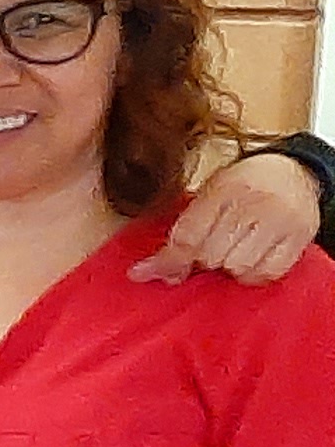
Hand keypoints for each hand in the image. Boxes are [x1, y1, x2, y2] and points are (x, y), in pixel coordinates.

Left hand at [134, 150, 321, 284]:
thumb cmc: (243, 184)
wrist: (294, 171)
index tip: (145, 272)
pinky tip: (251, 260)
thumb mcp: (208, 193)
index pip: (187, 236)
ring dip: (229, 266)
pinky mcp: (300, 236)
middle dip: (201, 259)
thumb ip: (183, 229)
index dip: (167, 260)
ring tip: (232, 250)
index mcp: (223, 189)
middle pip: (211, 255)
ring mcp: (280, 220)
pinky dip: (254, 274)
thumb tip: (154, 271)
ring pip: (238, 267)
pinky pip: (269, 273)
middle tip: (208, 249)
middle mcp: (253, 203)